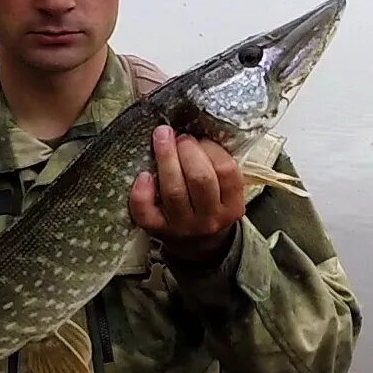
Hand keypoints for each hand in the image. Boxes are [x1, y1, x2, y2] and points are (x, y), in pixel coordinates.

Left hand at [129, 125, 245, 263]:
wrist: (199, 246)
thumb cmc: (211, 206)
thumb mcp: (227, 192)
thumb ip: (219, 166)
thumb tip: (200, 126)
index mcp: (231, 206)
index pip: (227, 172)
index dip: (211, 148)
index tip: (199, 137)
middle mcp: (209, 219)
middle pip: (200, 179)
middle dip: (188, 150)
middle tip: (179, 136)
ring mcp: (182, 226)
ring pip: (173, 191)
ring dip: (166, 159)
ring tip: (162, 137)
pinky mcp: (157, 230)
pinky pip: (146, 212)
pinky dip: (141, 192)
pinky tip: (143, 175)